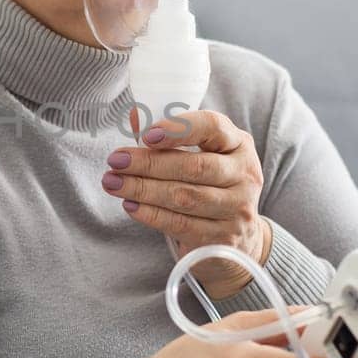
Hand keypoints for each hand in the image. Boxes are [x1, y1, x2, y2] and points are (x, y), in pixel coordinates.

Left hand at [103, 107, 269, 296]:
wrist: (238, 236)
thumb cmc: (210, 183)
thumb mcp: (202, 153)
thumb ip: (171, 136)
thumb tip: (136, 117)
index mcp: (239, 144)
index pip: (212, 127)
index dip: (178, 129)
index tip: (147, 135)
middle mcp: (244, 176)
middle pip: (194, 167)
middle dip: (149, 163)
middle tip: (115, 160)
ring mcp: (237, 210)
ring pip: (184, 198)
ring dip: (142, 189)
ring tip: (112, 183)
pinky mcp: (223, 239)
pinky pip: (181, 225)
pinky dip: (151, 214)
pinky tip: (130, 205)